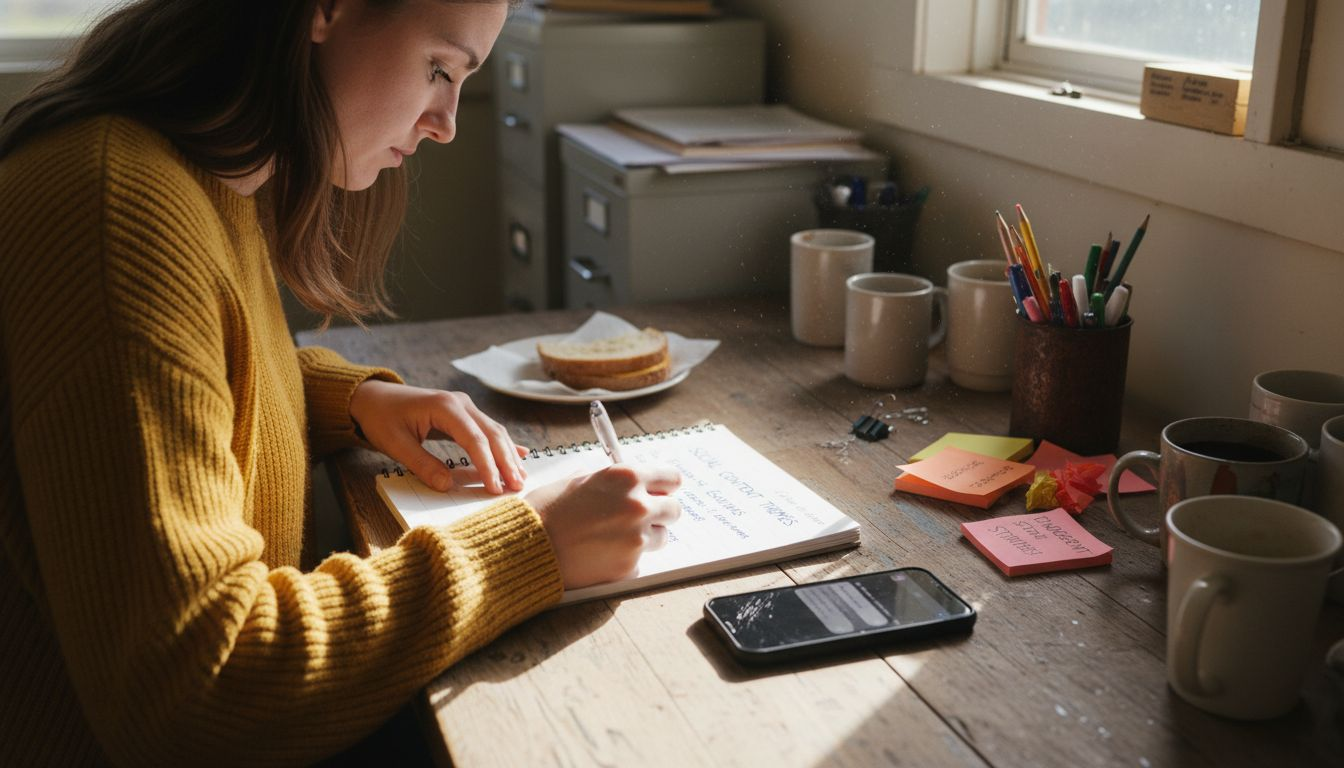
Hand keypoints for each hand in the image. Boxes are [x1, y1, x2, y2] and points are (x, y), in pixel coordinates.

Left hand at [349, 380, 524, 493]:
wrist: (373, 397)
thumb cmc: (381, 418)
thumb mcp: (395, 444)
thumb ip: (422, 464)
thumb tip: (447, 486)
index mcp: (445, 407)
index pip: (475, 439)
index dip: (487, 465)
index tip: (495, 488)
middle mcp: (461, 403)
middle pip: (492, 434)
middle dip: (507, 462)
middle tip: (518, 487)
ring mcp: (465, 407)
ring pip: (495, 432)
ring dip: (509, 456)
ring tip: (521, 479)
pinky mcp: (463, 415)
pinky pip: (488, 431)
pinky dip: (503, 446)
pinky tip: (521, 455)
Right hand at [526, 464, 681, 588]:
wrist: (525, 548)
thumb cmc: (546, 511)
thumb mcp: (579, 481)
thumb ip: (612, 481)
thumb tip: (631, 483)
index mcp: (626, 477)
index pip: (672, 478)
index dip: (665, 486)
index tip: (660, 491)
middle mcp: (637, 506)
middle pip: (674, 510)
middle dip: (660, 513)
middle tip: (639, 518)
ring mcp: (636, 539)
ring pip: (661, 538)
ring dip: (645, 538)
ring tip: (613, 538)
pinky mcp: (628, 567)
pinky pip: (639, 562)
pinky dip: (625, 560)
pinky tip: (601, 555)